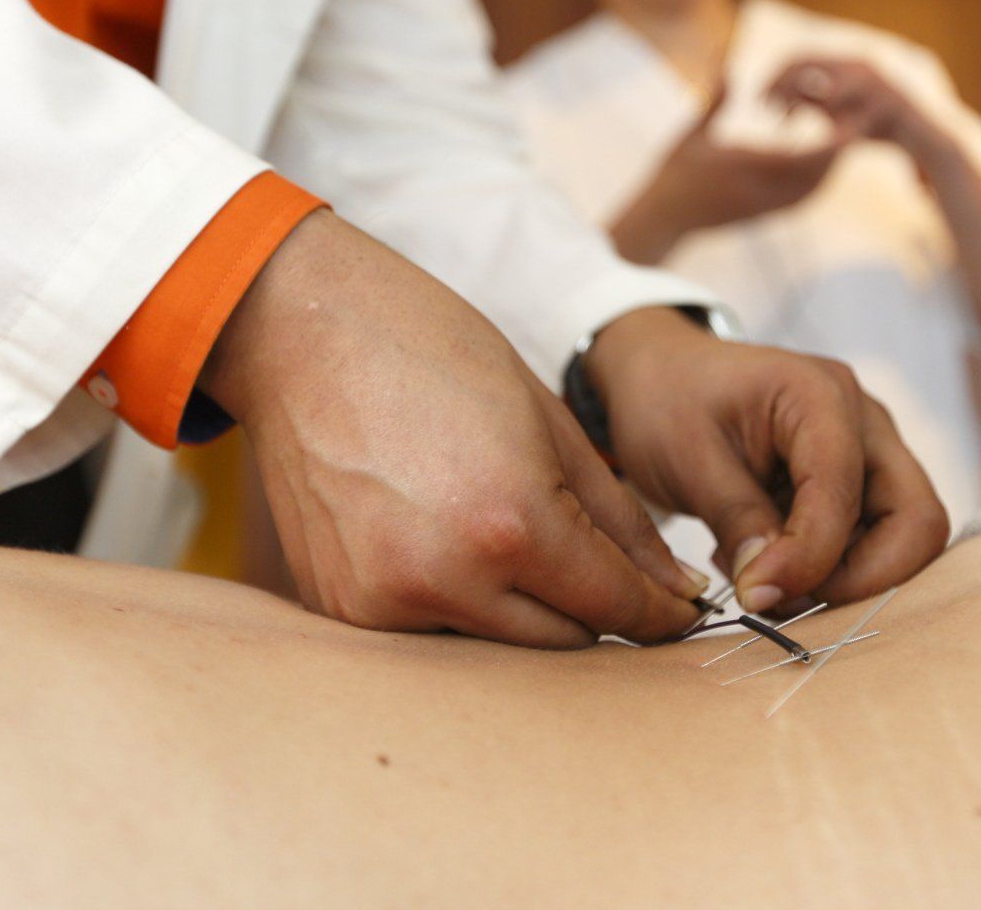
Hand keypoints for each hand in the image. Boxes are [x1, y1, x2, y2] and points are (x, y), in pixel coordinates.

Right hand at [199, 211, 706, 647]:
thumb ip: (618, 520)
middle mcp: (445, 580)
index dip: (660, 614)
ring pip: (497, 649)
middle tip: (596, 560)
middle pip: (563, 644)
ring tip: (503, 533)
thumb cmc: (432, 352)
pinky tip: (445, 540)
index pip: (614, 607)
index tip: (681, 611)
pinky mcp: (340, 608)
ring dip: (522, 612)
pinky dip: (455, 605)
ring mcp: (382, 604)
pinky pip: (429, 634)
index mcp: (511, 524)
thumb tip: (675, 591)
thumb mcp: (549, 421)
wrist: (300, 331)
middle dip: (592, 608)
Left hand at [583, 308, 948, 612]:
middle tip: (783, 598)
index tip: (757, 595)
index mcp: (819, 395)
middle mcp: (864, 420)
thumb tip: (772, 590)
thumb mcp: (687, 459)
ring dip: (842, 578)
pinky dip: (829, 568)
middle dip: (859, 580)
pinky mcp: (859, 482)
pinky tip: (764, 559)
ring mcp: (870, 451)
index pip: (844, 492)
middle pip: (916, 521)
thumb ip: (738, 520)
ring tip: (759, 574)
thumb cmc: (668, 403)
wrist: (660, 378)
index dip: (809, 557)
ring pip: (903, 538)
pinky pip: (872, 540)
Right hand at [610, 85, 848, 264]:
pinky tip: (821, 167)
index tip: (846, 123)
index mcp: (744, 167)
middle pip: (814, 176)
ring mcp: (762, 207)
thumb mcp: (691, 133)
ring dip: (829, 169)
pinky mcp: (762, 216)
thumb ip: (715, 102)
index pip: (799, 156)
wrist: (664, 217)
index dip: (829, 142)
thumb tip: (725, 66)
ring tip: (841, 144)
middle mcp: (758, 191)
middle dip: (836, 154)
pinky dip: (816, 183)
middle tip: (854, 127)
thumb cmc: (673, 172)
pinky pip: (800, 201)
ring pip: (811, 191)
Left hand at [768, 55, 954, 153]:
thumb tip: (783, 97)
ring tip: (784, 123)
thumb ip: (811, 100)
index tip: (758, 101)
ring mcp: (877, 81)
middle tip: (763, 111)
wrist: (922, 140)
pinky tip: (819, 139)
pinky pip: (855, 114)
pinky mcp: (891, 103)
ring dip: (803, 105)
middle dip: (779, 86)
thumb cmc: (875, 125)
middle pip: (805, 64)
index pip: (800, 57)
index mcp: (846, 62)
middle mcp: (860, 63)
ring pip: (828, 90)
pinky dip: (835, 128)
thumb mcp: (835, 112)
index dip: (774, 76)